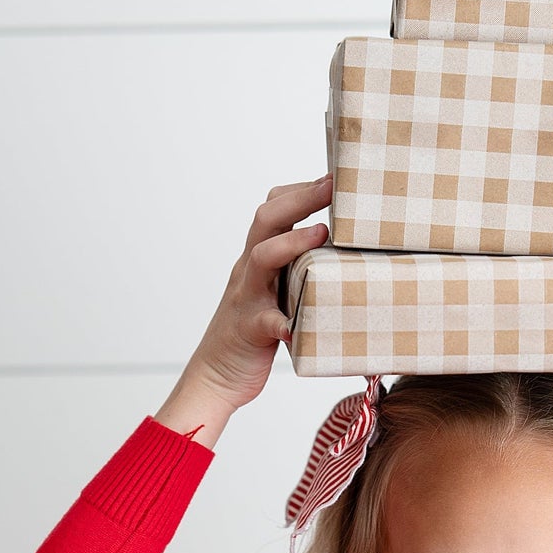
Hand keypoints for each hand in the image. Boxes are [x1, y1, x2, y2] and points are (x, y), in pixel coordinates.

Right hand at [155, 176, 331, 447]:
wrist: (215, 376)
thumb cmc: (253, 335)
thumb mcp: (274, 293)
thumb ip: (295, 271)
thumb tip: (338, 255)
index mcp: (256, 259)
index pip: (272, 210)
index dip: (299, 189)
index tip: (333, 176)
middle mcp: (249, 271)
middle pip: (266, 220)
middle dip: (300, 198)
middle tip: (332, 186)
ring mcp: (247, 298)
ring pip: (262, 259)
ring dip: (291, 243)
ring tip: (321, 234)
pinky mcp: (251, 330)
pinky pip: (267, 322)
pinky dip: (284, 322)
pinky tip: (301, 325)